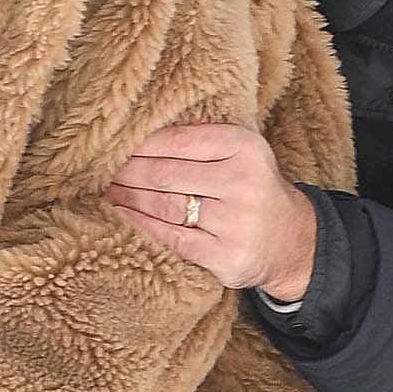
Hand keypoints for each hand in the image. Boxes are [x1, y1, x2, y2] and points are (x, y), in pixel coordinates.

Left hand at [107, 123, 317, 301]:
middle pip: (166, 174)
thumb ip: (201, 142)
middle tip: (101, 171)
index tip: (115, 146)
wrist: (290, 240)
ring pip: (165, 206)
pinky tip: (122, 217)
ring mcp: (235, 222)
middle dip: (127, 172)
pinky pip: (172, 238)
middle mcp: (242, 182)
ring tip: (107, 191)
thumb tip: (135, 136)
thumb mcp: (240, 154)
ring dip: (128, 198)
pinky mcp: (226, 255)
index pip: (179, 140)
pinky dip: (141, 226)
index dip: (140, 144)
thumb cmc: (251, 189)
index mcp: (244, 147)